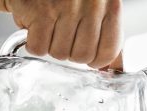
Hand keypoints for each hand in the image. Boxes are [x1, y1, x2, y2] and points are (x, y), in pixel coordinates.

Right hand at [3, 0, 122, 68]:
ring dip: (50, 45)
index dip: (95, 59)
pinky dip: (33, 42)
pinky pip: (38, 48)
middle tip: (62, 32)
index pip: (109, 51)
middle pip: (82, 56)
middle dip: (69, 50)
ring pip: (60, 53)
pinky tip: (35, 25)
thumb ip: (106, 36)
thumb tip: (113, 68)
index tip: (85, 52)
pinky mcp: (41, 11)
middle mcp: (92, 4)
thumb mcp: (96, 9)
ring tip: (48, 24)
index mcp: (110, 5)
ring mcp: (66, 7)